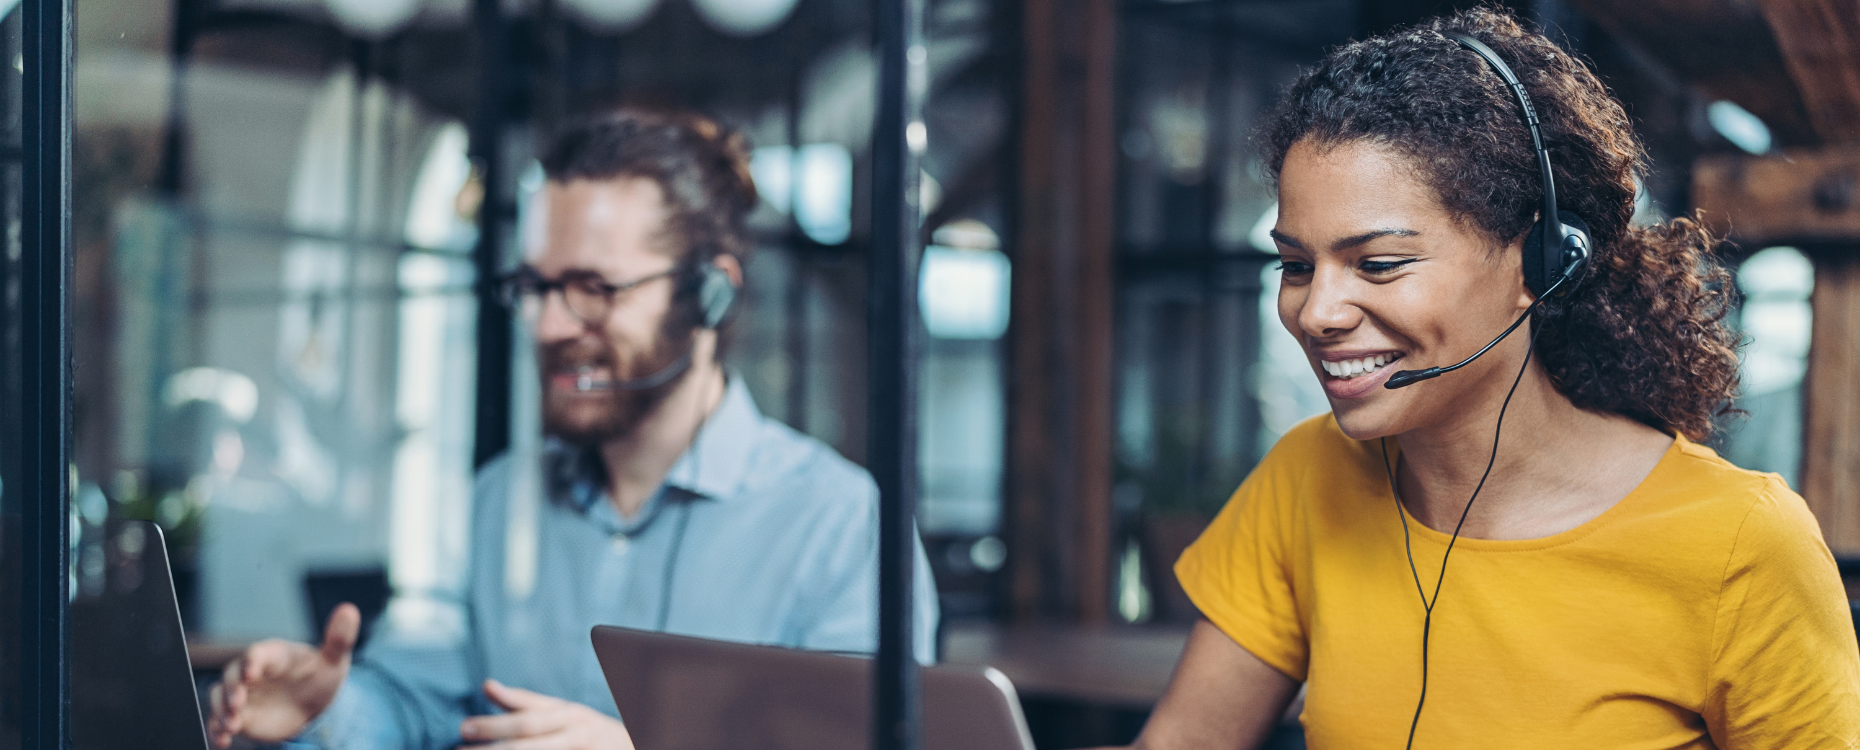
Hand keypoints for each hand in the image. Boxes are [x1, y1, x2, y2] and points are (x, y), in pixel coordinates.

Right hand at [207, 603, 359, 747]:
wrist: (313, 702)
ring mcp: (243, 694)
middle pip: (232, 675)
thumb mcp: (333, 659)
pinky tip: (222, 740)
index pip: (258, 653)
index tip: (251, 671)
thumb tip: (349, 610)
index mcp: (275, 655)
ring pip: (220, 697)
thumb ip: (339, 638)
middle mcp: (253, 672)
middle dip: (231, 689)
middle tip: (238, 703)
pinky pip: (220, 721)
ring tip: (231, 725)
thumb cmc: (320, 674)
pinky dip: (217, 730)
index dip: (252, 661)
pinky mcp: (240, 715)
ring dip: (221, 710)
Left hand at [459, 679, 636, 749]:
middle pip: (529, 745)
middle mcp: (576, 737)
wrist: (634, 747)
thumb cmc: (587, 729)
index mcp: (569, 716)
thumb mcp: (561, 710)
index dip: (494, 725)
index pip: (527, 721)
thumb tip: (486, 686)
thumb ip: (523, 702)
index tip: (462, 728)